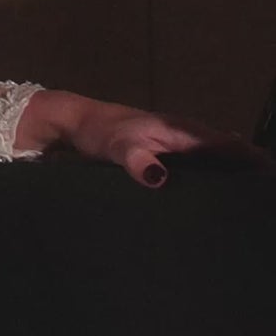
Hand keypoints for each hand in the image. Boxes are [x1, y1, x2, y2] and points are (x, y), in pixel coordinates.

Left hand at [15, 89, 257, 186]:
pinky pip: (202, 167)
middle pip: (229, 154)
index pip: (228, 145)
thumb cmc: (101, 133)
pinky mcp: (169, 156)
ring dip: (235, 178)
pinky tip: (218, 205)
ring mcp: (179, 146)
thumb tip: (161, 178)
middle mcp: (186, 136)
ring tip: (252, 210)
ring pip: (217, 161)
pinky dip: (216, 180)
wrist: (80, 124)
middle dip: (250, 173)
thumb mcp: (116, 147)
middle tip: (265, 206)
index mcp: (182, 130)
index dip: (253, 161)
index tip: (273, 180)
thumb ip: (136, 160)